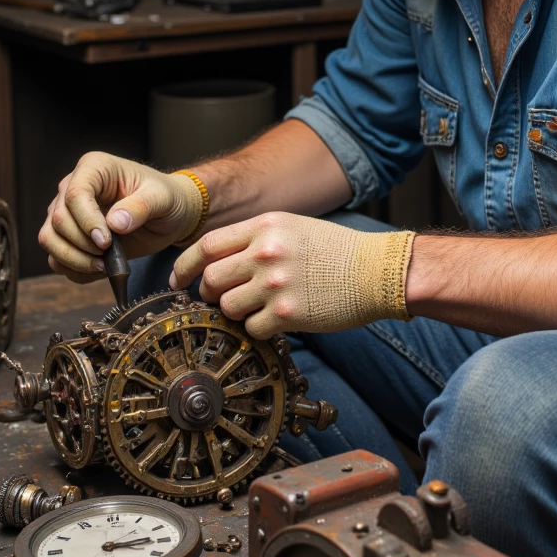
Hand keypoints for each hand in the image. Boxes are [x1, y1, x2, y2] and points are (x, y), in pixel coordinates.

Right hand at [38, 151, 201, 282]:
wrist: (167, 215)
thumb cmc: (166, 198)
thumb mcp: (162, 198)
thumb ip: (141, 207)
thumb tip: (115, 223)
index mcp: (94, 168)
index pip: (75, 194)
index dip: (86, 222)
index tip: (106, 242)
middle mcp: (73, 187)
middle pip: (58, 220)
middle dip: (82, 245)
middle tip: (108, 257)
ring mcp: (67, 212)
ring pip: (50, 239)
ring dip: (74, 260)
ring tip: (103, 267)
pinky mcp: (68, 235)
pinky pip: (56, 257)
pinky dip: (74, 270)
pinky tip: (99, 270)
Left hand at [170, 211, 413, 338]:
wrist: (376, 271)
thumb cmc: (337, 251)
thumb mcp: (293, 227)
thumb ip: (256, 238)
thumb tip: (220, 259)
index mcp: (265, 227)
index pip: (207, 246)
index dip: (186, 265)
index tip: (180, 279)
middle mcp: (266, 253)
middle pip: (211, 278)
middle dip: (208, 293)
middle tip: (218, 299)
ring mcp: (276, 284)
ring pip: (227, 306)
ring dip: (233, 312)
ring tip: (252, 309)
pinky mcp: (288, 314)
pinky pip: (252, 328)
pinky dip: (256, 329)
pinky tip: (272, 321)